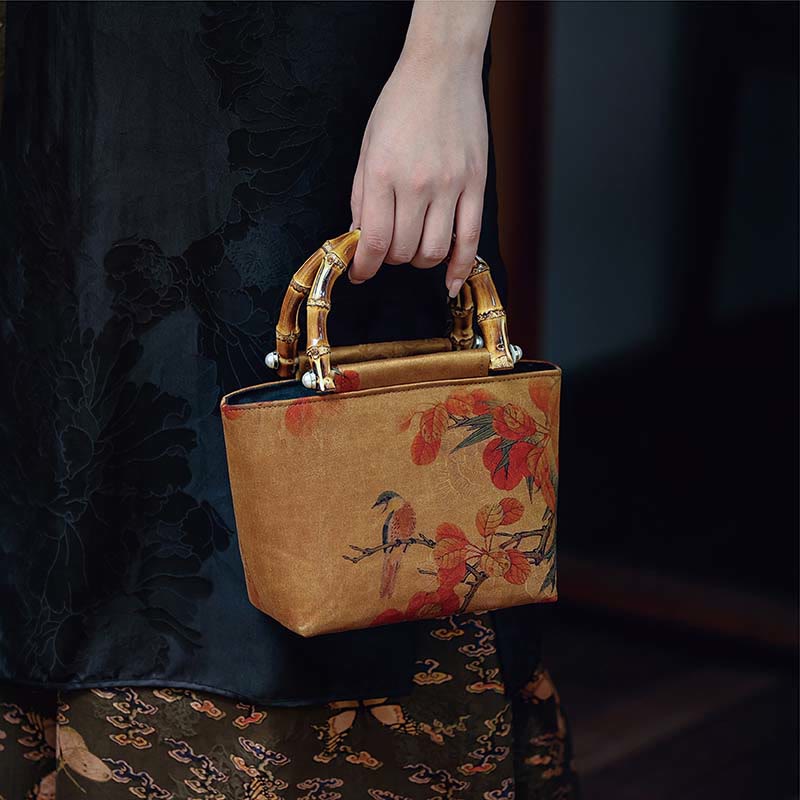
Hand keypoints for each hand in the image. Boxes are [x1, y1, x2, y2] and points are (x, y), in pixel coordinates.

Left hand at [349, 2, 493, 297]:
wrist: (442, 69)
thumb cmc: (400, 104)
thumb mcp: (367, 147)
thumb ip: (361, 195)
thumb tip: (359, 236)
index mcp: (382, 174)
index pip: (373, 241)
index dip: (363, 268)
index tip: (359, 274)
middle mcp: (416, 184)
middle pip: (403, 252)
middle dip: (391, 259)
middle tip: (388, 247)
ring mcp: (450, 186)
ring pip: (433, 252)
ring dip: (419, 260)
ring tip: (414, 245)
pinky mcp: (476, 185)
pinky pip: (470, 240)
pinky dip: (459, 268)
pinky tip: (450, 282)